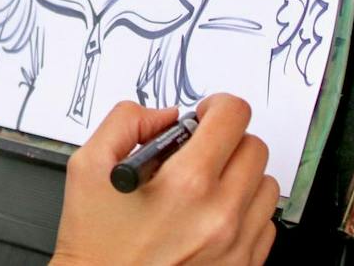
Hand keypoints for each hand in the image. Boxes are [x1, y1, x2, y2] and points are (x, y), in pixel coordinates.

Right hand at [52, 96, 278, 265]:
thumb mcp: (88, 166)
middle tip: (199, 151)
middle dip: (226, 139)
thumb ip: (126, 121)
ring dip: (239, 175)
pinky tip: (210, 215)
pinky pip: (265, 224)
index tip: (204, 115)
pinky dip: (243, 212)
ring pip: (265, 185)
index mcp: (186, 184)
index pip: (233, 116)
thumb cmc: (96, 243)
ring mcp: (236, 246)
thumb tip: (165, 116)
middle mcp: (220, 216)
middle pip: (254, 147)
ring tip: (205, 186)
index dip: (216, 106)